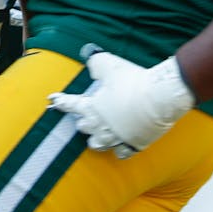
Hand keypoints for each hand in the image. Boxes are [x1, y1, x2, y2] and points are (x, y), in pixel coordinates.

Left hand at [48, 50, 194, 158]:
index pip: (70, 104)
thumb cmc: (133, 80)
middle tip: (86, 115)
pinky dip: (119, 149)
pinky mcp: (133, 144)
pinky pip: (121, 152)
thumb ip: (96, 63)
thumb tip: (90, 59)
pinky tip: (120, 146)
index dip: (60, 101)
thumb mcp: (109, 64)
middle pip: (83, 127)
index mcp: (91, 107)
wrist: (160, 97)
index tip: (52, 100)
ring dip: (96, 139)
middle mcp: (100, 126)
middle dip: (83, 120)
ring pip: (98, 144)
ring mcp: (116, 138)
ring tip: (97, 136)